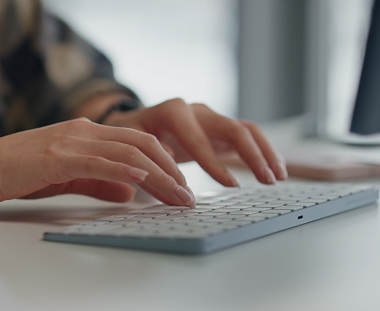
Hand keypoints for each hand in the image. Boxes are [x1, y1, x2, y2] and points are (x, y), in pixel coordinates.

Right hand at [0, 118, 194, 206]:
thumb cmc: (18, 172)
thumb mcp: (67, 177)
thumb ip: (99, 182)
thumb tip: (130, 192)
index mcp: (85, 132)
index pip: (137, 142)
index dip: (164, 161)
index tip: (180, 185)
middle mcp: (83, 130)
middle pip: (141, 144)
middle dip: (170, 169)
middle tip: (187, 194)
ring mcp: (71, 141)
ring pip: (127, 153)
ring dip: (157, 174)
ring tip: (177, 194)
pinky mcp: (57, 157)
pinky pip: (99, 161)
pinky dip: (124, 170)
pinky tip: (144, 179)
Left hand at [104, 98, 287, 185]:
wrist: (134, 122)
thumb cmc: (130, 135)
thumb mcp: (130, 142)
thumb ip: (148, 157)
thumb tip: (169, 175)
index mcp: (174, 111)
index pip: (199, 139)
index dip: (215, 164)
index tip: (231, 186)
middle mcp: (197, 110)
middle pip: (233, 128)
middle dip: (253, 155)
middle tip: (267, 180)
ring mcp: (211, 118)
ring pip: (246, 130)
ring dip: (265, 152)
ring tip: (278, 176)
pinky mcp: (218, 130)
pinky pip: (247, 137)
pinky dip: (262, 151)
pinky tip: (274, 169)